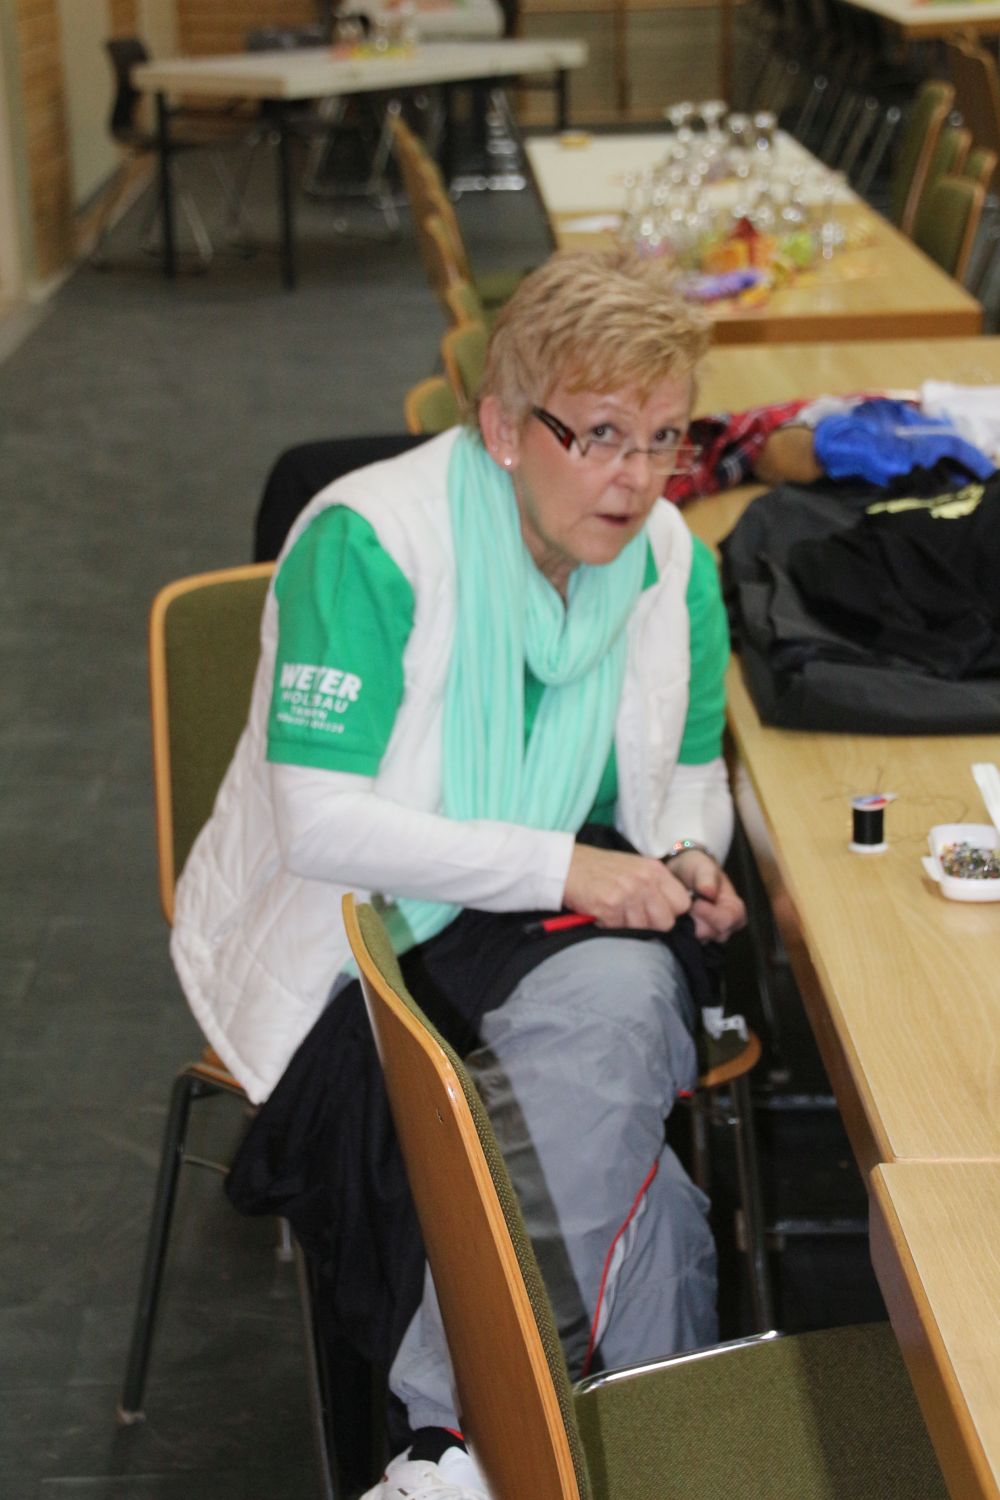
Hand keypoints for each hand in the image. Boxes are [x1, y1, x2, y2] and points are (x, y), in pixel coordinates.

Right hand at [563, 844, 694, 931]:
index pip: (682, 904)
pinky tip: (601, 911)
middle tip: (631, 915)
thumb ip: (656, 886)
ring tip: (613, 910)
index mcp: (655, 870)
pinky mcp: (609, 905)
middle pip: (666, 922)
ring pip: (642, 929)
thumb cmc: (600, 869)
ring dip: (626, 925)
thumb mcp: (635, 868)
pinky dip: (609, 925)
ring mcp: (628, 893)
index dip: (670, 913)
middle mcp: (645, 880)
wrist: (566, 864)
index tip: (655, 912)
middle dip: (650, 924)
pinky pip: (619, 929)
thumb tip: (674, 912)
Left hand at [666, 848, 746, 942]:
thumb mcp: (702, 866)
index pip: (727, 920)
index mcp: (734, 909)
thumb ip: (706, 877)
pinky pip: (688, 942)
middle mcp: (726, 926)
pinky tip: (673, 919)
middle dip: (697, 923)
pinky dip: (680, 932)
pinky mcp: (695, 938)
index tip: (695, 904)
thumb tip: (709, 892)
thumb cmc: (696, 868)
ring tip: (678, 912)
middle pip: (714, 934)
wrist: (680, 873)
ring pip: (700, 940)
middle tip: (683, 909)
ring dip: (687, 928)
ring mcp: (710, 934)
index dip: (711, 915)